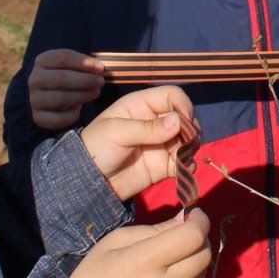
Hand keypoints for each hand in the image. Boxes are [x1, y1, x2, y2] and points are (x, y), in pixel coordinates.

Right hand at [29, 48, 104, 131]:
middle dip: (85, 80)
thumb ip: (84, 65)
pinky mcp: (38, 117)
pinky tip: (79, 109)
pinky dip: (71, 115)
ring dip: (82, 96)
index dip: (83, 62)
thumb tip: (99, 69)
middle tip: (100, 82)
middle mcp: (35, 80)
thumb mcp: (71, 66)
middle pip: (61, 78)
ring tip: (95, 93)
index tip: (100, 68)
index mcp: (42, 61)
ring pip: (60, 98)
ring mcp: (35, 99)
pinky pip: (57, 119)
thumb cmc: (67, 77)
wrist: (48, 96)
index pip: (63, 58)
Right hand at [66, 210, 211, 277]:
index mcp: (144, 262)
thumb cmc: (95, 275)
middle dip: (200, 238)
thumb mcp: (117, 240)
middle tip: (187, 233)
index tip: (194, 215)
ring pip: (204, 274)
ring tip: (177, 256)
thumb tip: (187, 219)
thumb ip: (156, 229)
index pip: (192, 236)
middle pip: (204, 255)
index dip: (199, 221)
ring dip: (195, 259)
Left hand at [81, 85, 195, 202]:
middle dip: (190, 129)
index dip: (182, 106)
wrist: (88, 182)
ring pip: (187, 140)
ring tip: (183, 158)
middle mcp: (155, 121)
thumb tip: (178, 121)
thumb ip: (147, 128)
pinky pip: (182, 162)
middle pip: (184, 117)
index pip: (172, 95)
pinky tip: (183, 170)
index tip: (185, 122)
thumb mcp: (116, 133)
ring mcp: (161, 143)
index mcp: (141, 105)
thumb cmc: (96, 148)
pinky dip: (187, 165)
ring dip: (190, 148)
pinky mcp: (163, 165)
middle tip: (186, 143)